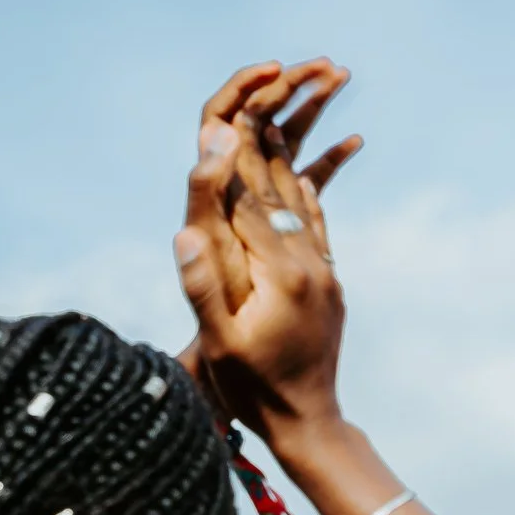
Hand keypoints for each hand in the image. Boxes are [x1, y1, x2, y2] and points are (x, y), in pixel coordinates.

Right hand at [175, 60, 363, 442]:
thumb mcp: (222, 343)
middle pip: (282, 191)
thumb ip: (204, 284)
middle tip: (258, 92)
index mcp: (282, 273)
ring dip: (287, 159)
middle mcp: (311, 265)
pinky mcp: (329, 284)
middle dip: (266, 142)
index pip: (249, 202)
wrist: (311, 422)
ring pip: (304, 204)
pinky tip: (299, 178)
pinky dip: (305, 196)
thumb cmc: (256, 389)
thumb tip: (184, 229)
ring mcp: (325, 273)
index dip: (231, 159)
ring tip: (275, 120)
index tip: (220, 116)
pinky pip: (318, 228)